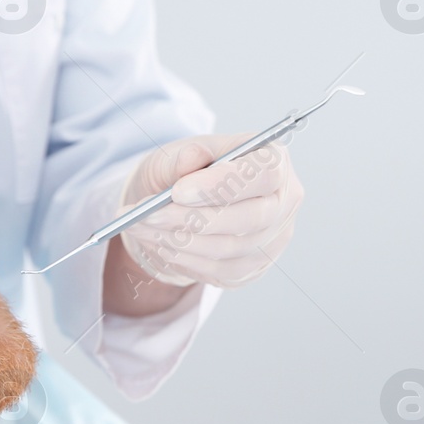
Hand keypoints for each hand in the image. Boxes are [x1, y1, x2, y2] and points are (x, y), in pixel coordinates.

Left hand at [117, 134, 303, 288]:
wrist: (180, 204)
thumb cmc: (187, 171)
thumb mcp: (178, 152)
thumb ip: (185, 154)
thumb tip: (194, 158)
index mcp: (275, 161)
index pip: (264, 173)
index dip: (223, 184)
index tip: (178, 191)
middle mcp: (283, 202)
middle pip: (250, 218)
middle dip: (193, 218)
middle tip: (148, 215)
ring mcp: (272, 240)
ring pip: (230, 248)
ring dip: (180, 240)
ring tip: (140, 226)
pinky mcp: (252, 268)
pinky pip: (218, 270)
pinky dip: (182, 258)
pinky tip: (156, 243)